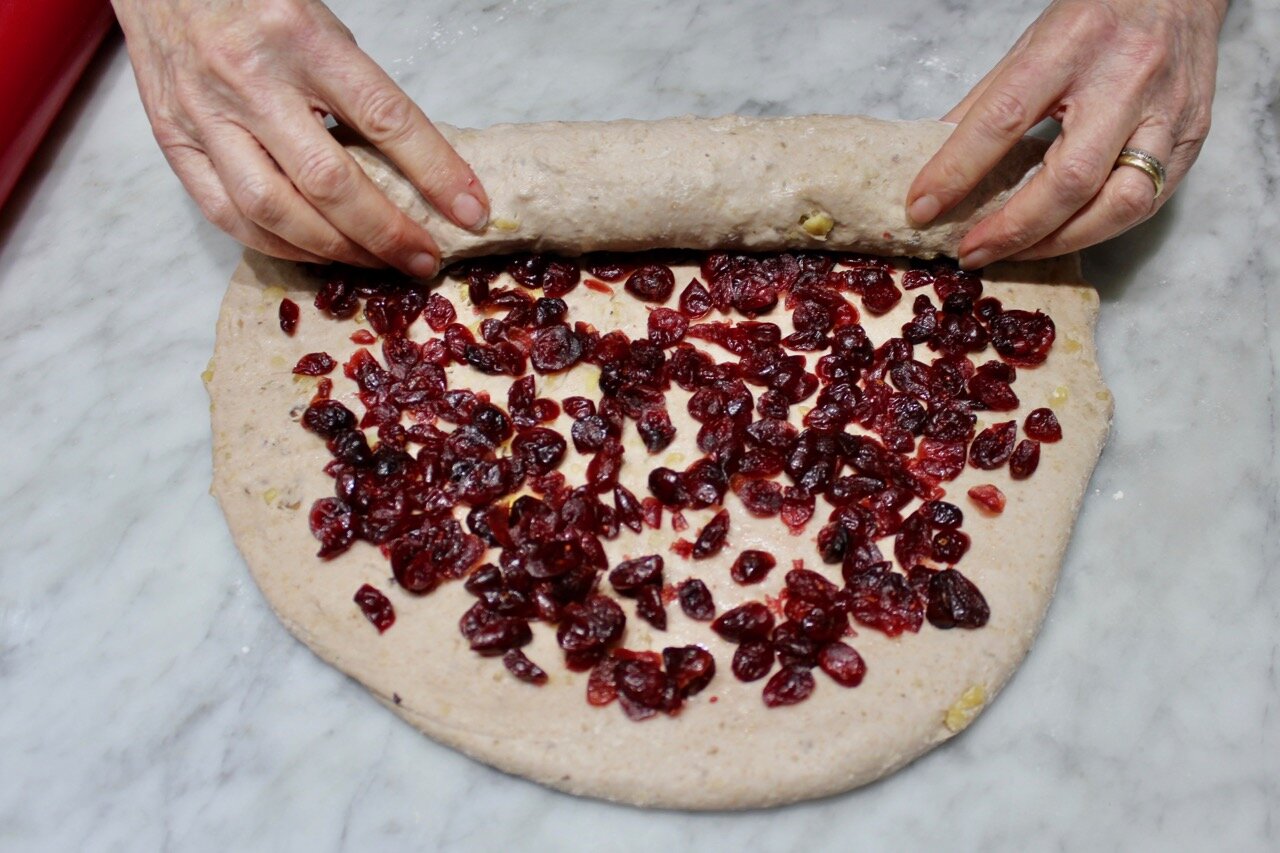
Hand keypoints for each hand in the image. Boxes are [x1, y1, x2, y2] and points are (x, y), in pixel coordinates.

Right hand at [112, 0, 488, 276]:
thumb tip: (418, 168)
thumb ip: (357, 89)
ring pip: (275, 211)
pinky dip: (279, 246)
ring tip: (376, 263)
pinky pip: (228, 216)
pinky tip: (317, 254)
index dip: (435, 172)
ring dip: (335, 251)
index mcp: (302, 37)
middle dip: (387, 233)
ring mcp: (205, 115)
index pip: (384, 117)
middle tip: (424, 259)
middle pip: (329, 182)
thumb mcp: (319, 24)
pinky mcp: (173, 142)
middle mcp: (250, 79)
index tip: (471, 211)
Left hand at [905, 0, 1225, 267]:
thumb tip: (935, 163)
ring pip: (1119, 204)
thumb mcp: (1032, 43)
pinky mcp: (1192, 138)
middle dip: (1013, 228)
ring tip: (1015, 252)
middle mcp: (1127, 79)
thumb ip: (986, 103)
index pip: (1003, 118)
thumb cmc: (1099, 14)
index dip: (957, 170)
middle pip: (1069, 177)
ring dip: (1059, 241)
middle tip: (971, 251)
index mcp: (1073, 45)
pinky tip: (1062, 235)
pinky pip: (1145, 202)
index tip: (921, 207)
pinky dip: (1097, 228)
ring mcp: (1168, 112)